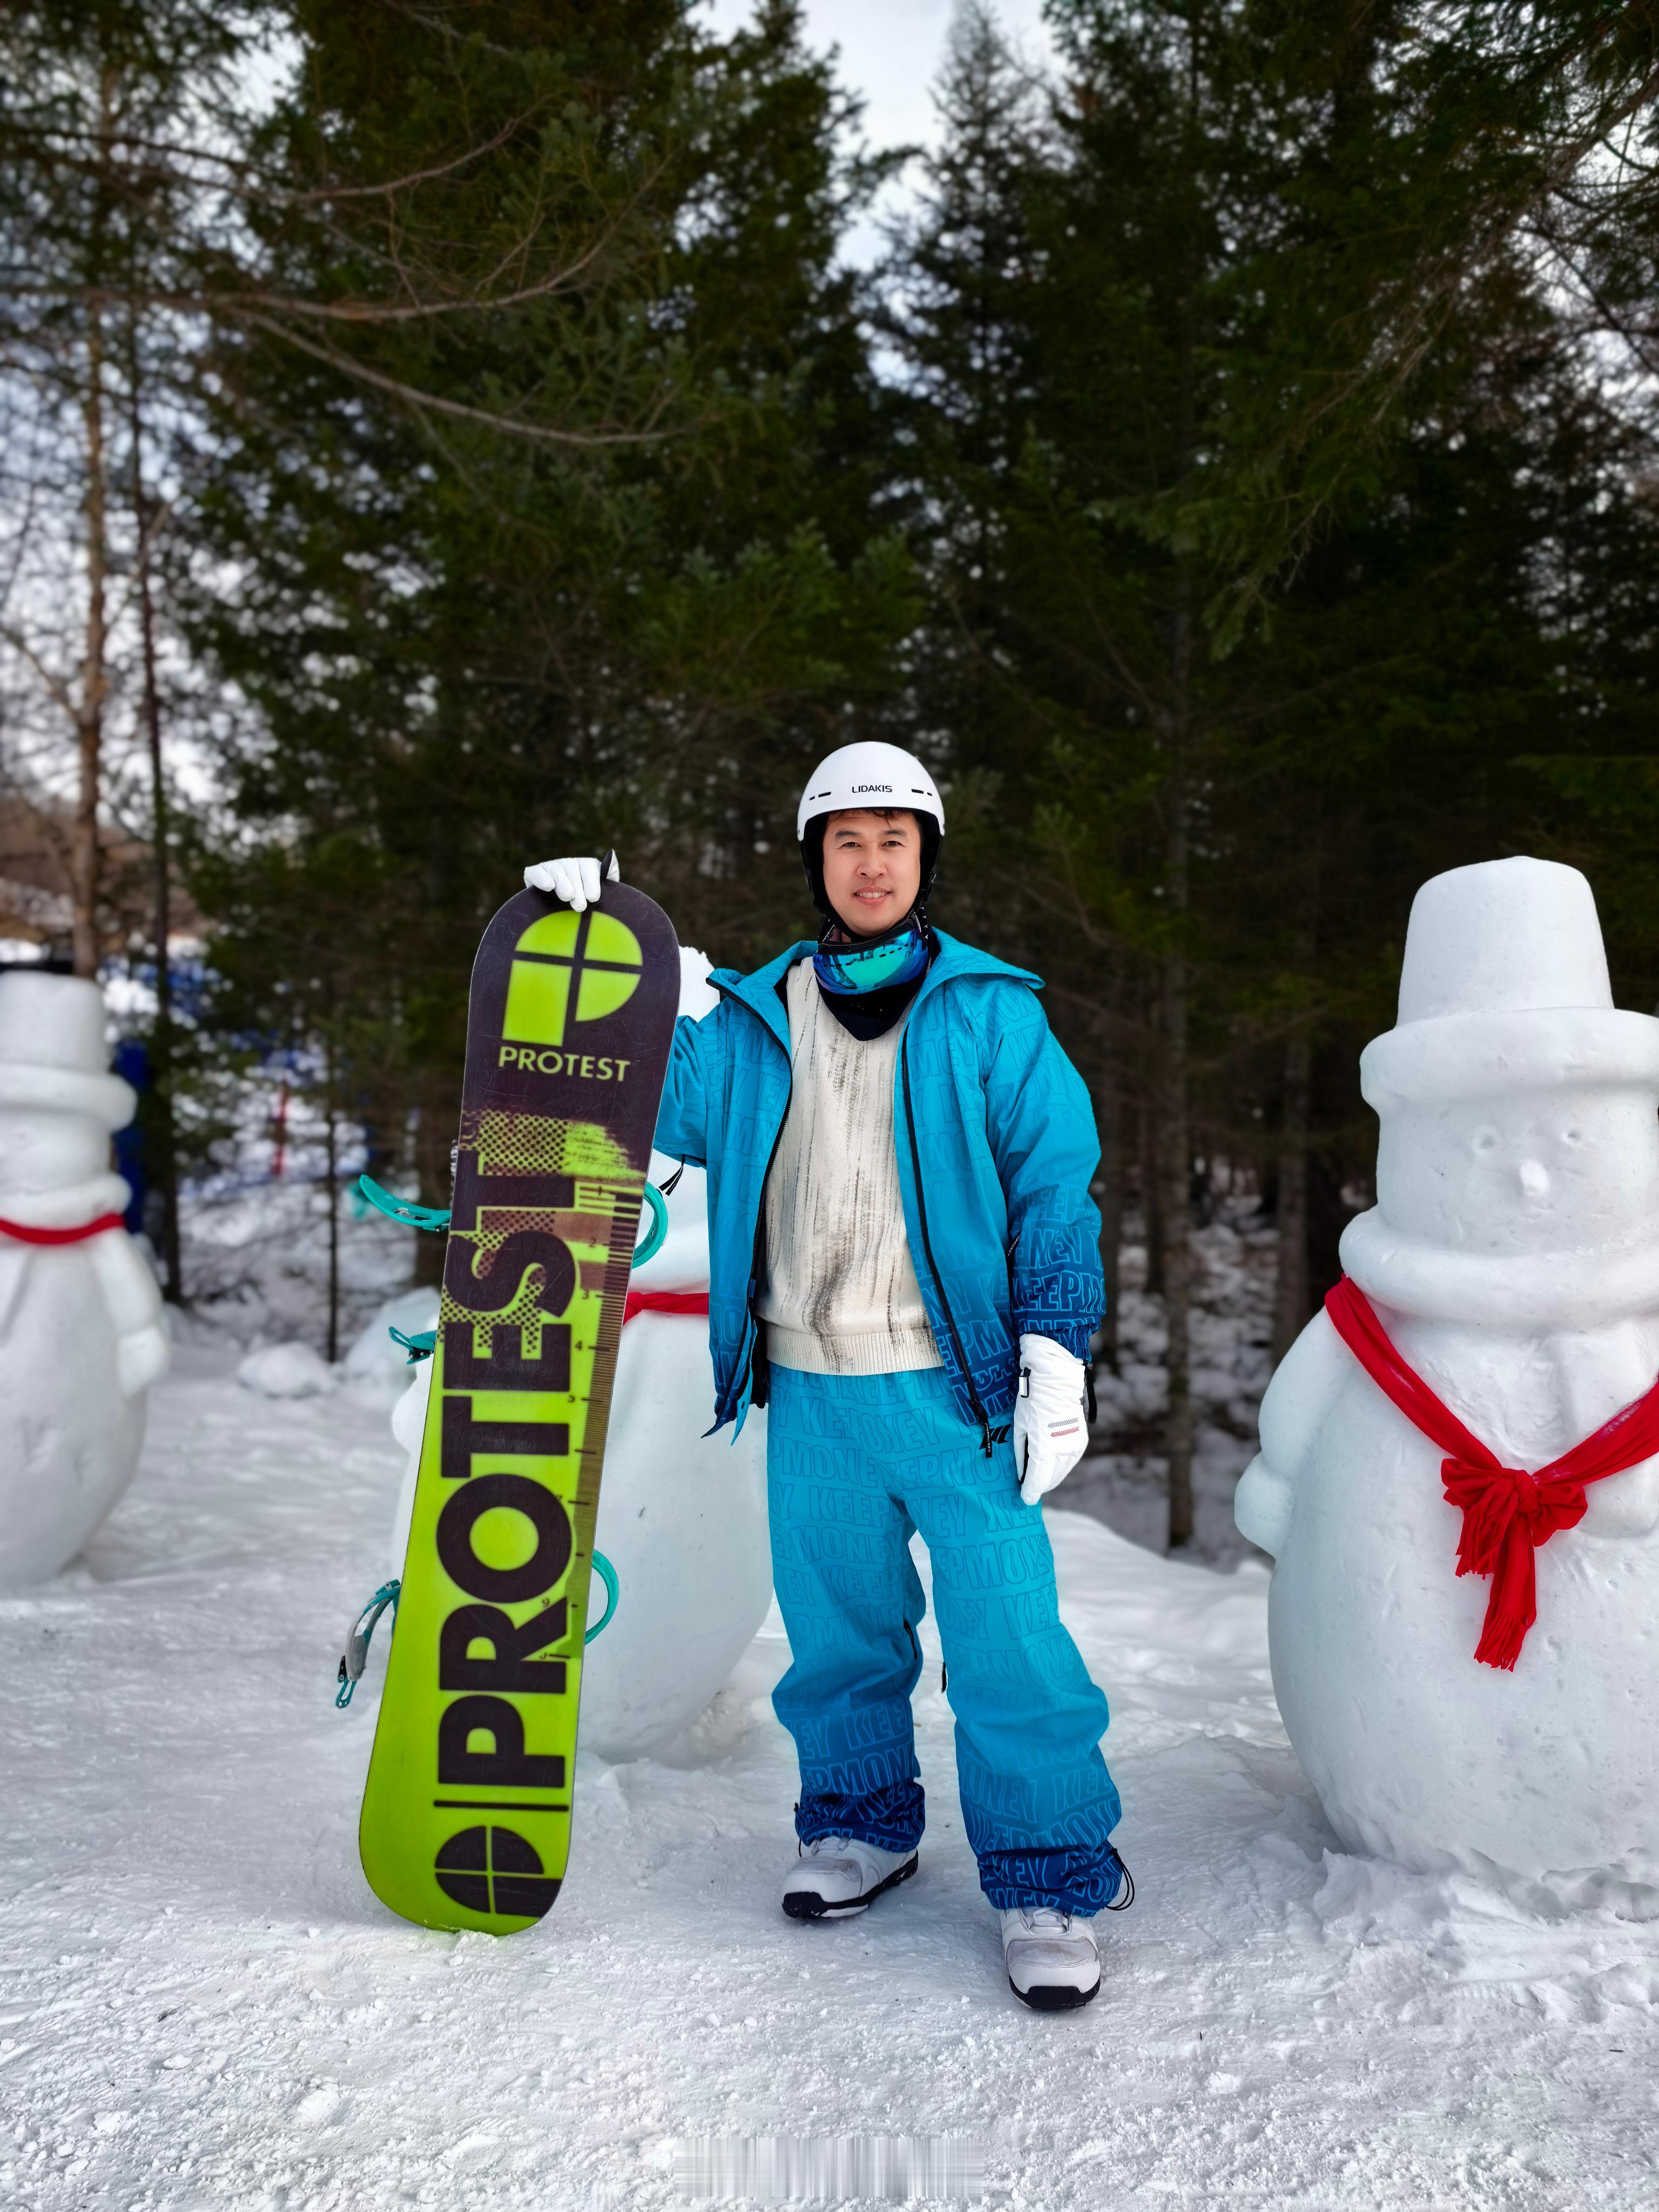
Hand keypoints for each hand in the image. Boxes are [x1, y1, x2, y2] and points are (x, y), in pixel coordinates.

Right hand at [523, 852, 618, 911]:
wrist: (555, 913)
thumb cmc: (584, 904)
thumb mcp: (600, 893)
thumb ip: (608, 877)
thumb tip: (612, 856)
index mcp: (586, 866)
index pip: (590, 866)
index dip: (592, 881)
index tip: (593, 897)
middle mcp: (569, 864)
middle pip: (573, 868)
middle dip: (578, 887)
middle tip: (580, 906)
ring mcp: (551, 867)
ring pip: (557, 869)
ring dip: (563, 882)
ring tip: (567, 897)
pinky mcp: (534, 873)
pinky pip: (536, 872)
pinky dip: (542, 878)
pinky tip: (549, 886)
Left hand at [1014, 1333, 1088, 1504]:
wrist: (1056, 1378)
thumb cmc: (1031, 1399)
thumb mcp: (1019, 1426)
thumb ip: (1021, 1453)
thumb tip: (1021, 1472)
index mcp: (1045, 1448)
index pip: (1038, 1481)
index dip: (1029, 1492)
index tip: (1024, 1499)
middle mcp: (1063, 1450)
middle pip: (1050, 1479)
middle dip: (1039, 1485)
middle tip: (1027, 1486)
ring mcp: (1075, 1446)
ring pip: (1061, 1472)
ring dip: (1050, 1477)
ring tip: (1037, 1475)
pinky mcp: (1082, 1441)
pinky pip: (1069, 1462)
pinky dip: (1059, 1466)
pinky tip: (1050, 1463)